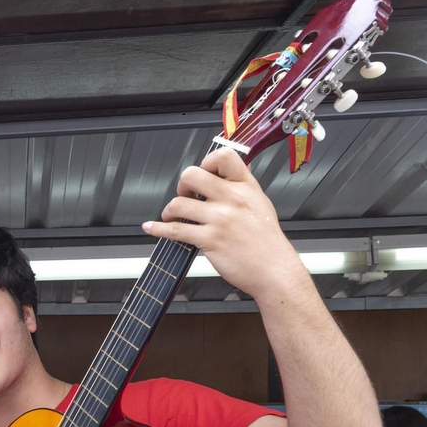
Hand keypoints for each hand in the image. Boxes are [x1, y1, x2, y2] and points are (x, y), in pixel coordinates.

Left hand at [140, 148, 314, 303]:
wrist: (273, 270)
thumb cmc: (267, 241)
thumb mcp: (260, 203)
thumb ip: (242, 187)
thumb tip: (226, 171)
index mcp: (246, 186)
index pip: (223, 156)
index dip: (206, 162)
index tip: (202, 173)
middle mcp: (232, 199)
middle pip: (192, 175)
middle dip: (182, 185)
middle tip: (185, 195)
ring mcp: (220, 219)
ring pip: (179, 203)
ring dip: (169, 210)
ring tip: (171, 216)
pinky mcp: (210, 239)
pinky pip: (175, 230)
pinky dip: (158, 229)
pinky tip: (152, 227)